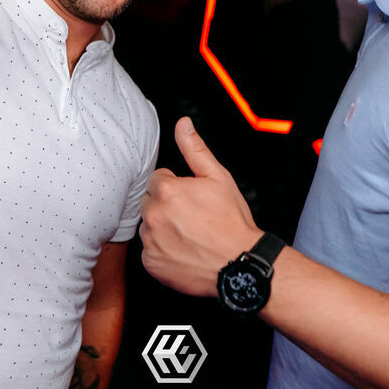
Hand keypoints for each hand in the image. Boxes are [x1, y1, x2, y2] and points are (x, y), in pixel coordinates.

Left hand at [140, 117, 262, 296]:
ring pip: (149, 226)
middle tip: (191, 216)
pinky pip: (150, 250)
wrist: (239, 264)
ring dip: (162, 227)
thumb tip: (183, 124)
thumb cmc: (231, 222)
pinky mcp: (151, 263)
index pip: (158, 179)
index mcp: (166, 191)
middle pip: (150, 201)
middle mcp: (153, 215)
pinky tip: (183, 250)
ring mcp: (150, 241)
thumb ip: (195, 149)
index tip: (191, 198)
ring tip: (189, 234)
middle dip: (166, 205)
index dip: (176, 187)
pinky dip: (162, 250)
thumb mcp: (218, 177)